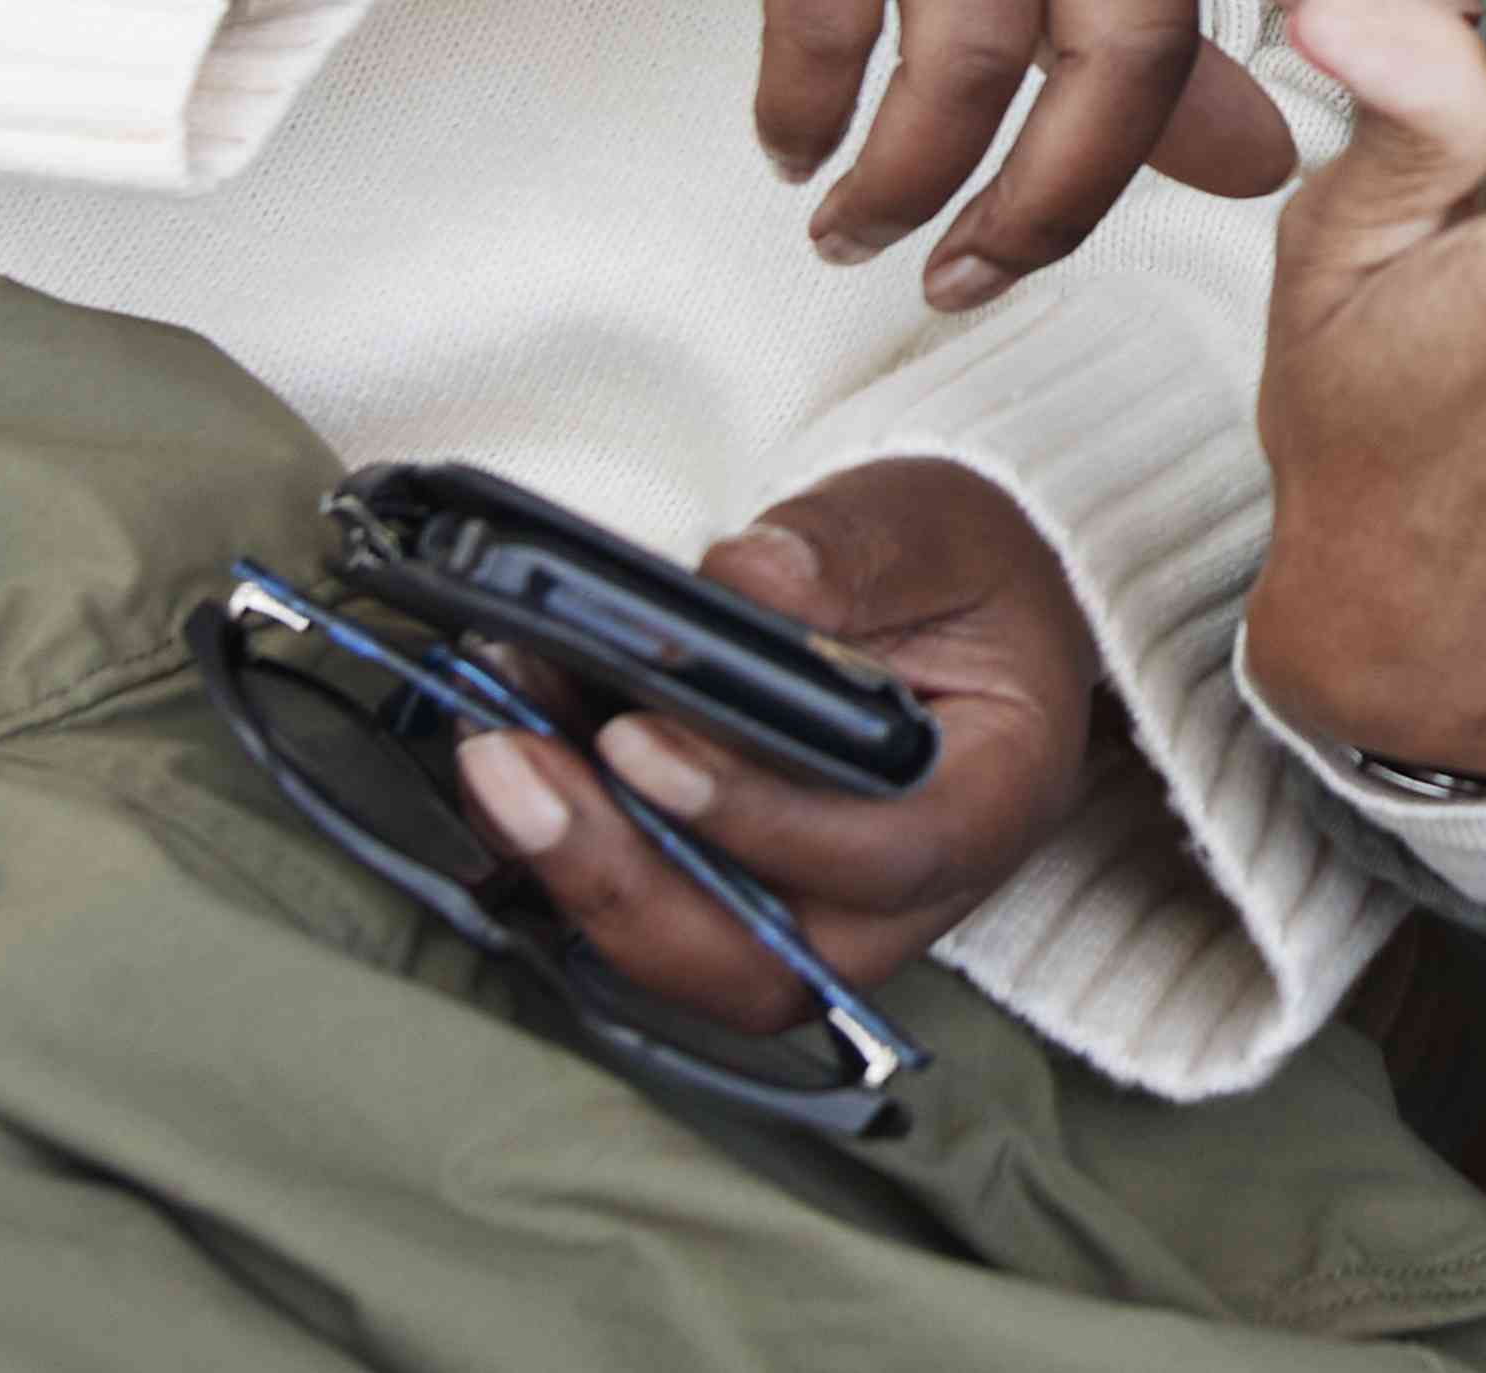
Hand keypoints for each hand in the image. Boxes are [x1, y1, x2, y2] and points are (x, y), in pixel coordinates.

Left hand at [448, 456, 1089, 1034]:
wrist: (956, 609)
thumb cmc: (959, 573)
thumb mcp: (930, 525)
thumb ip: (849, 551)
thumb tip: (747, 581)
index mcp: (991, 800)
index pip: (884, 854)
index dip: (756, 816)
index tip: (642, 740)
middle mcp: (908, 900)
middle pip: (766, 960)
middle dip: (622, 880)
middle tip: (515, 762)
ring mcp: (818, 921)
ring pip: (690, 958)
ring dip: (574, 867)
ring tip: (495, 744)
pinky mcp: (741, 904)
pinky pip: (648, 915)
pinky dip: (568, 845)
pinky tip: (509, 746)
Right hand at [635, 0, 1382, 307]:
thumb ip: (1151, 37)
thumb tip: (1264, 166)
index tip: (1425, 45)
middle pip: (1130, 43)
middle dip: (1055, 200)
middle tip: (978, 277)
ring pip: (976, 56)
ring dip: (907, 185)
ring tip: (858, 234)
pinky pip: (829, 23)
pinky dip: (807, 117)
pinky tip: (794, 148)